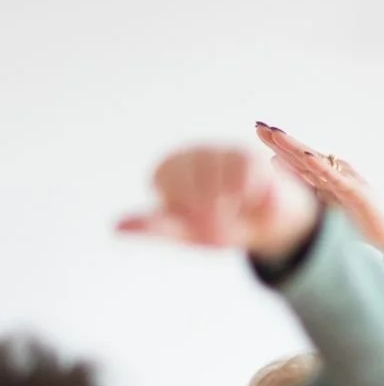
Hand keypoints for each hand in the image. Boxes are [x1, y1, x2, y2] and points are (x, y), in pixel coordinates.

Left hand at [115, 147, 318, 259]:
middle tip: (221, 223)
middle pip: (198, 188)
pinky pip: (246, 182)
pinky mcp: (247, 156)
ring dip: (233, 208)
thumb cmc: (219, 226)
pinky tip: (251, 202)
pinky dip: (251, 201)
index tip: (199, 221)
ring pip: (222, 184)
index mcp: (167, 172)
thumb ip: (155, 227)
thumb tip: (115, 228)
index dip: (191, 210)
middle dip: (213, 213)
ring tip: (237, 211)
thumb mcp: (186, 233)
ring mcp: (220, 153)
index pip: (170, 187)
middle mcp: (191, 156)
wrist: (267, 224)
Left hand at [255, 123, 383, 264]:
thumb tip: (274, 164)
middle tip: (259, 125)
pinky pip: (336, 179)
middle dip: (281, 140)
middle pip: (303, 154)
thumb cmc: (359, 217)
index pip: (296, 158)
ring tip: (277, 135)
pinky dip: (321, 167)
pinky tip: (308, 157)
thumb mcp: (326, 202)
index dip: (277, 144)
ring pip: (316, 162)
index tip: (257, 129)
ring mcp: (346, 181)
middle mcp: (335, 173)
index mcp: (325, 177)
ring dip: (296, 148)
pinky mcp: (357, 193)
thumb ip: (303, 184)